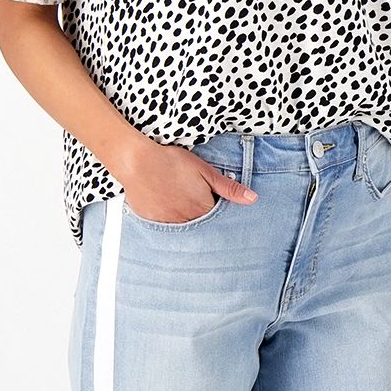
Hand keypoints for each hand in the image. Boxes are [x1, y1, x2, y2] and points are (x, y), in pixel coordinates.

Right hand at [116, 142, 256, 223]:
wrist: (137, 162)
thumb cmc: (172, 162)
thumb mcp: (205, 171)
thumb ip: (229, 188)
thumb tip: (253, 199)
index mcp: (203, 209)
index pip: (217, 220)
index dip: (216, 211)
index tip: (211, 203)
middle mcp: (187, 222)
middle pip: (200, 227)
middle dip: (201, 219)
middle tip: (190, 200)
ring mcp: (168, 224)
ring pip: (183, 229)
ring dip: (184, 221)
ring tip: (177, 203)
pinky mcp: (152, 223)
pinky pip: (164, 228)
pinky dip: (167, 221)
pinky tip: (164, 206)